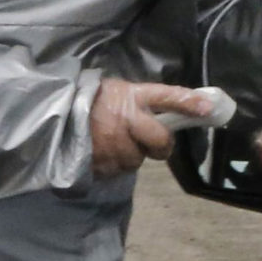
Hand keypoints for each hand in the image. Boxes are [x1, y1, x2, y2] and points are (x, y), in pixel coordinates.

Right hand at [91, 79, 209, 177]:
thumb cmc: (90, 100)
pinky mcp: (101, 164)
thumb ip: (144, 101)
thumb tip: (180, 107)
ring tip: (112, 140)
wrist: (52, 116)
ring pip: (138, 159)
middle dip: (160, 146)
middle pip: (161, 141)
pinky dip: (113, 163)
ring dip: (130, 154)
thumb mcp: (117, 91)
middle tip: (150, 142)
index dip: (189, 103)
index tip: (209, 107)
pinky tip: (100, 150)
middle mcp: (126, 120)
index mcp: (132, 97)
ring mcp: (114, 144)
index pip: (167, 97)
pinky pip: (118, 169)